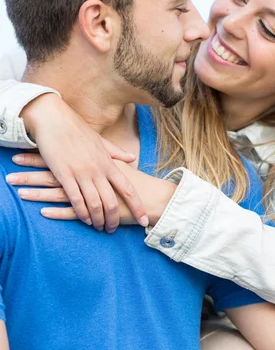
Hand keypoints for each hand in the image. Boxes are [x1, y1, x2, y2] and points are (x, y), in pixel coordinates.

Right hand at [11, 94, 147, 231]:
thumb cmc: (77, 130)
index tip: (144, 220)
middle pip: (112, 201)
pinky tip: (84, 220)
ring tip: (100, 227)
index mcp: (108, 162)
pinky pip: (75, 199)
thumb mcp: (100, 140)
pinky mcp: (64, 175)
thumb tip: (133, 159)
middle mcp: (98, 170)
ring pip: (95, 204)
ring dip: (98, 219)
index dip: (138, 206)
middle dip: (114, 218)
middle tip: (113, 229)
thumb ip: (117, 152)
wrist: (54, 119)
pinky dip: (81, 212)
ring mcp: (81, 173)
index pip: (128, 188)